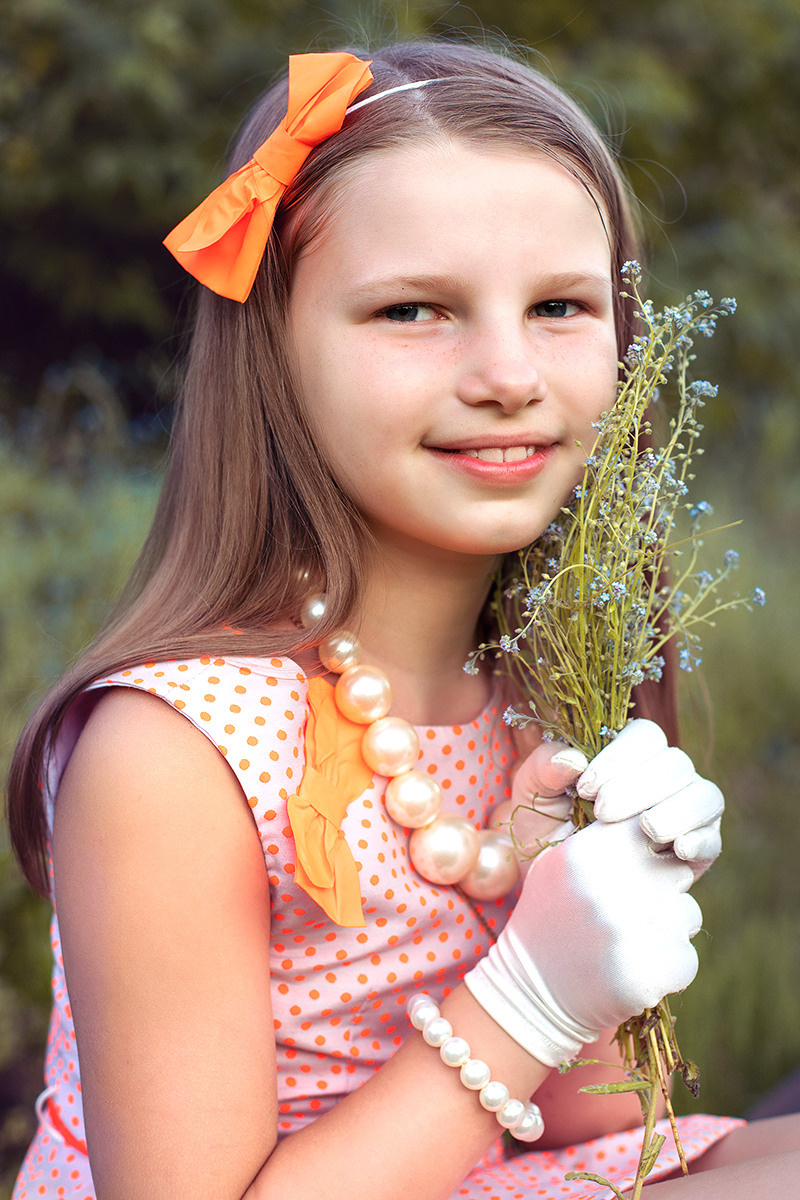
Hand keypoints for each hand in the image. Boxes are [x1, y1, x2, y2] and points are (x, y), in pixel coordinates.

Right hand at [465, 815, 701, 1066]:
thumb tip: (653, 813)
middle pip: (676, 870)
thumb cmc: (551, 917)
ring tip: (623, 941)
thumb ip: (603, 834)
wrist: (534, 990)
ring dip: (666, 928)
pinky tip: (631, 969)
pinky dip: (667, 966)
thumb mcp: (559, 861)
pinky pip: (686, 956)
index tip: (630, 869)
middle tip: (624, 913)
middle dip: (660, 889)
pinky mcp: (656, 969)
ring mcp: (639, 927)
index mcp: (593, 848)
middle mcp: (617, 882)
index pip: (652, 826)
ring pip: (686, 912)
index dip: (646, 850)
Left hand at [510, 720, 723, 871]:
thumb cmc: (544, 832)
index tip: (585, 787)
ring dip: (677, 809)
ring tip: (645, 830)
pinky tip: (676, 851)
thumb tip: (572, 759)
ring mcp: (686, 813)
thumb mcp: (531, 798)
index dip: (619, 756)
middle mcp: (664, 778)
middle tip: (603, 813)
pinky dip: (699, 839)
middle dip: (639, 785)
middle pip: (675, 763)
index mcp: (628, 756)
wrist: (556, 889)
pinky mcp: (699, 850)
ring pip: (704, 794)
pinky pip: (713, 837)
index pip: (643, 736)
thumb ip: (543, 769)